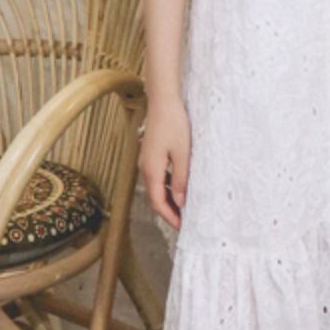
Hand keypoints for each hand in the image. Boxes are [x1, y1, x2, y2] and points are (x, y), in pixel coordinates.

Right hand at [139, 96, 191, 228]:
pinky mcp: (151, 154)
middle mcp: (145, 168)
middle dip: (169, 212)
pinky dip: (167, 187)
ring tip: (184, 209)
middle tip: (184, 223)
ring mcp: (146, 161)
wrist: (163, 101)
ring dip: (168, 200)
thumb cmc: (174, 124)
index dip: (169, 217)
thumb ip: (181, 179)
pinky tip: (179, 188)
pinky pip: (158, 177)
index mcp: (151, 170)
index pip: (158, 203)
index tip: (182, 227)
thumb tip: (181, 202)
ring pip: (156, 188)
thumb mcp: (183, 154)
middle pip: (155, 198)